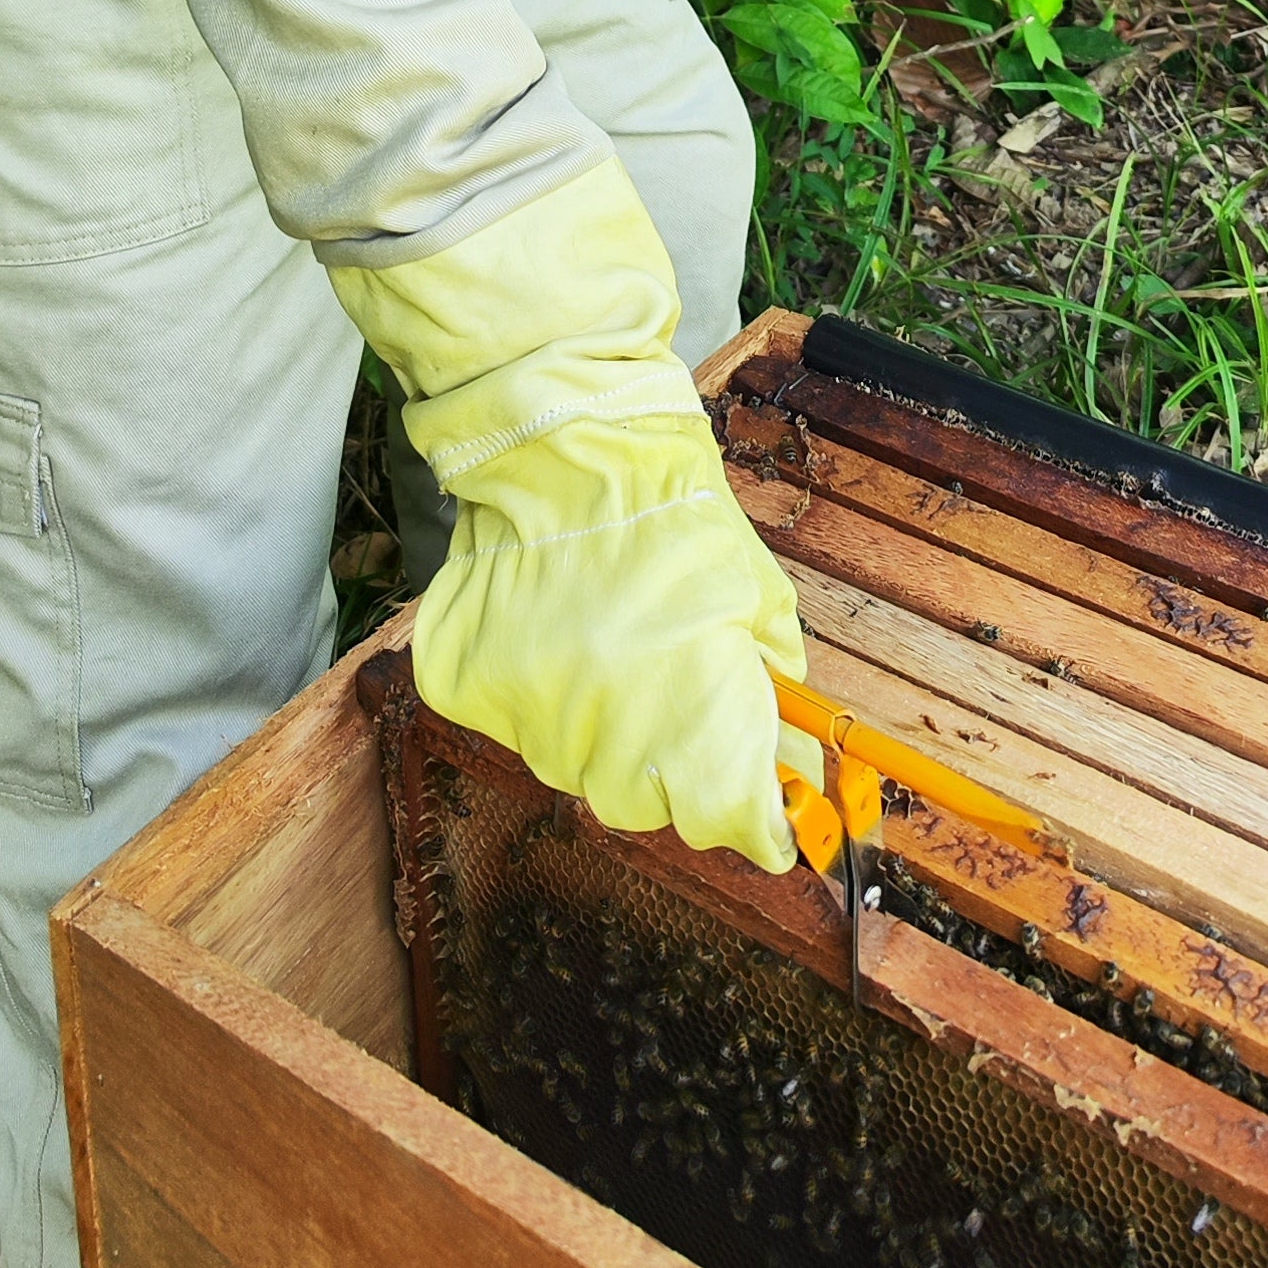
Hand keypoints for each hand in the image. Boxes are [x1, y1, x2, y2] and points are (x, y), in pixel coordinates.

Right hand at [329, 165, 802, 867]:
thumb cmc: (674, 516)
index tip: (766, 809)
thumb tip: (796, 767)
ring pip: (579, 769)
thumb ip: (773, 689)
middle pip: (649, 805)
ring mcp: (528, 714)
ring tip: (616, 648)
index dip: (751, 815)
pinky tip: (564, 639)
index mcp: (686, 709)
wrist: (568, 448)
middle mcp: (601, 729)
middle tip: (683, 700)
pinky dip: (545, 701)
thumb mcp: (753, 595)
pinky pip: (520, 727)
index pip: (726, 819)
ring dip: (608, 732)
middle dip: (679, 768)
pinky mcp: (471, 692)